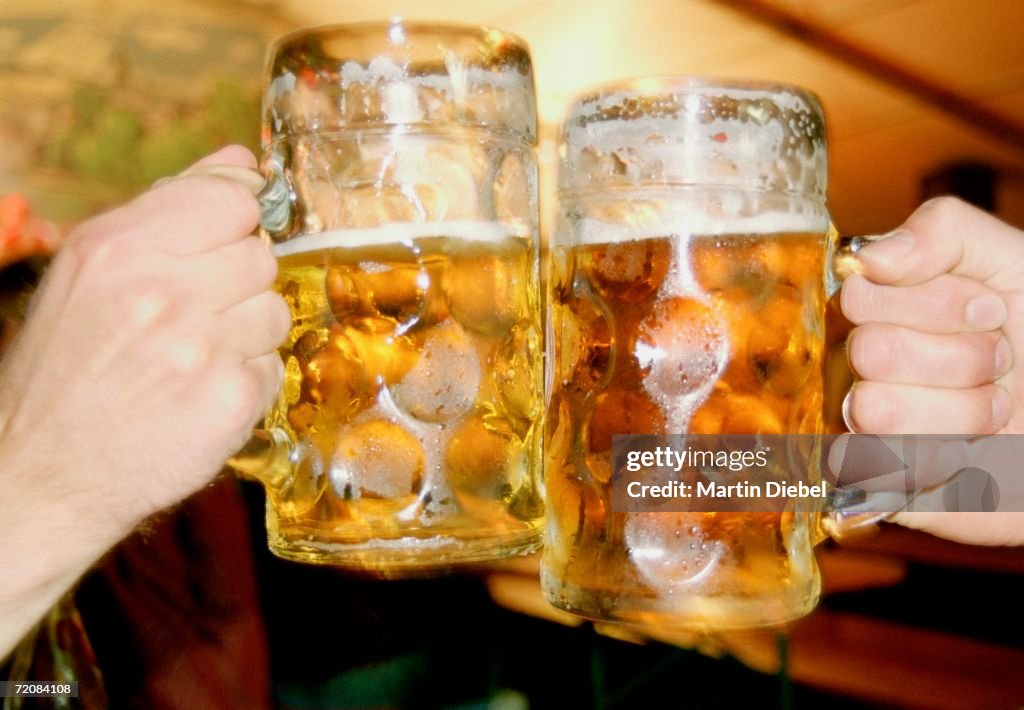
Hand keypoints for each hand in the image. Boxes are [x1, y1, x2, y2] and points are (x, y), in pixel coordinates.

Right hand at [0, 146, 288, 652]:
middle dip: (235, 284)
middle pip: (261, 257)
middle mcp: (163, 292)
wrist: (42, 470)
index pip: (234, 200)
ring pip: (275, 311)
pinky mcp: (232, 400)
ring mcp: (202, 348)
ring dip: (246, 333)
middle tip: (190, 317)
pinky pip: (274, 366)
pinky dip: (247, 380)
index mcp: (120, 246)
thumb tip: (241, 160)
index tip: (217, 248)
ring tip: (193, 357)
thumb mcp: (92, 268)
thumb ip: (171, 207)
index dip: (232, 225)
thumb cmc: (66, 365)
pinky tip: (201, 392)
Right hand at [840, 196, 1023, 544]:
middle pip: (870, 350)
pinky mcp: (884, 491)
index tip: (992, 311)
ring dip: (961, 410)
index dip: (935, 304)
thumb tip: (866, 257)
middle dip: (960, 356)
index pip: (860, 295)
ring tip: (996, 410)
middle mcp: (871, 369)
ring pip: (875, 408)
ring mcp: (872, 431)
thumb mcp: (1018, 265)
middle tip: (1002, 362)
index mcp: (890, 311)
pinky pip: (877, 472)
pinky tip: (974, 457)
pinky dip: (947, 463)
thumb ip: (942, 234)